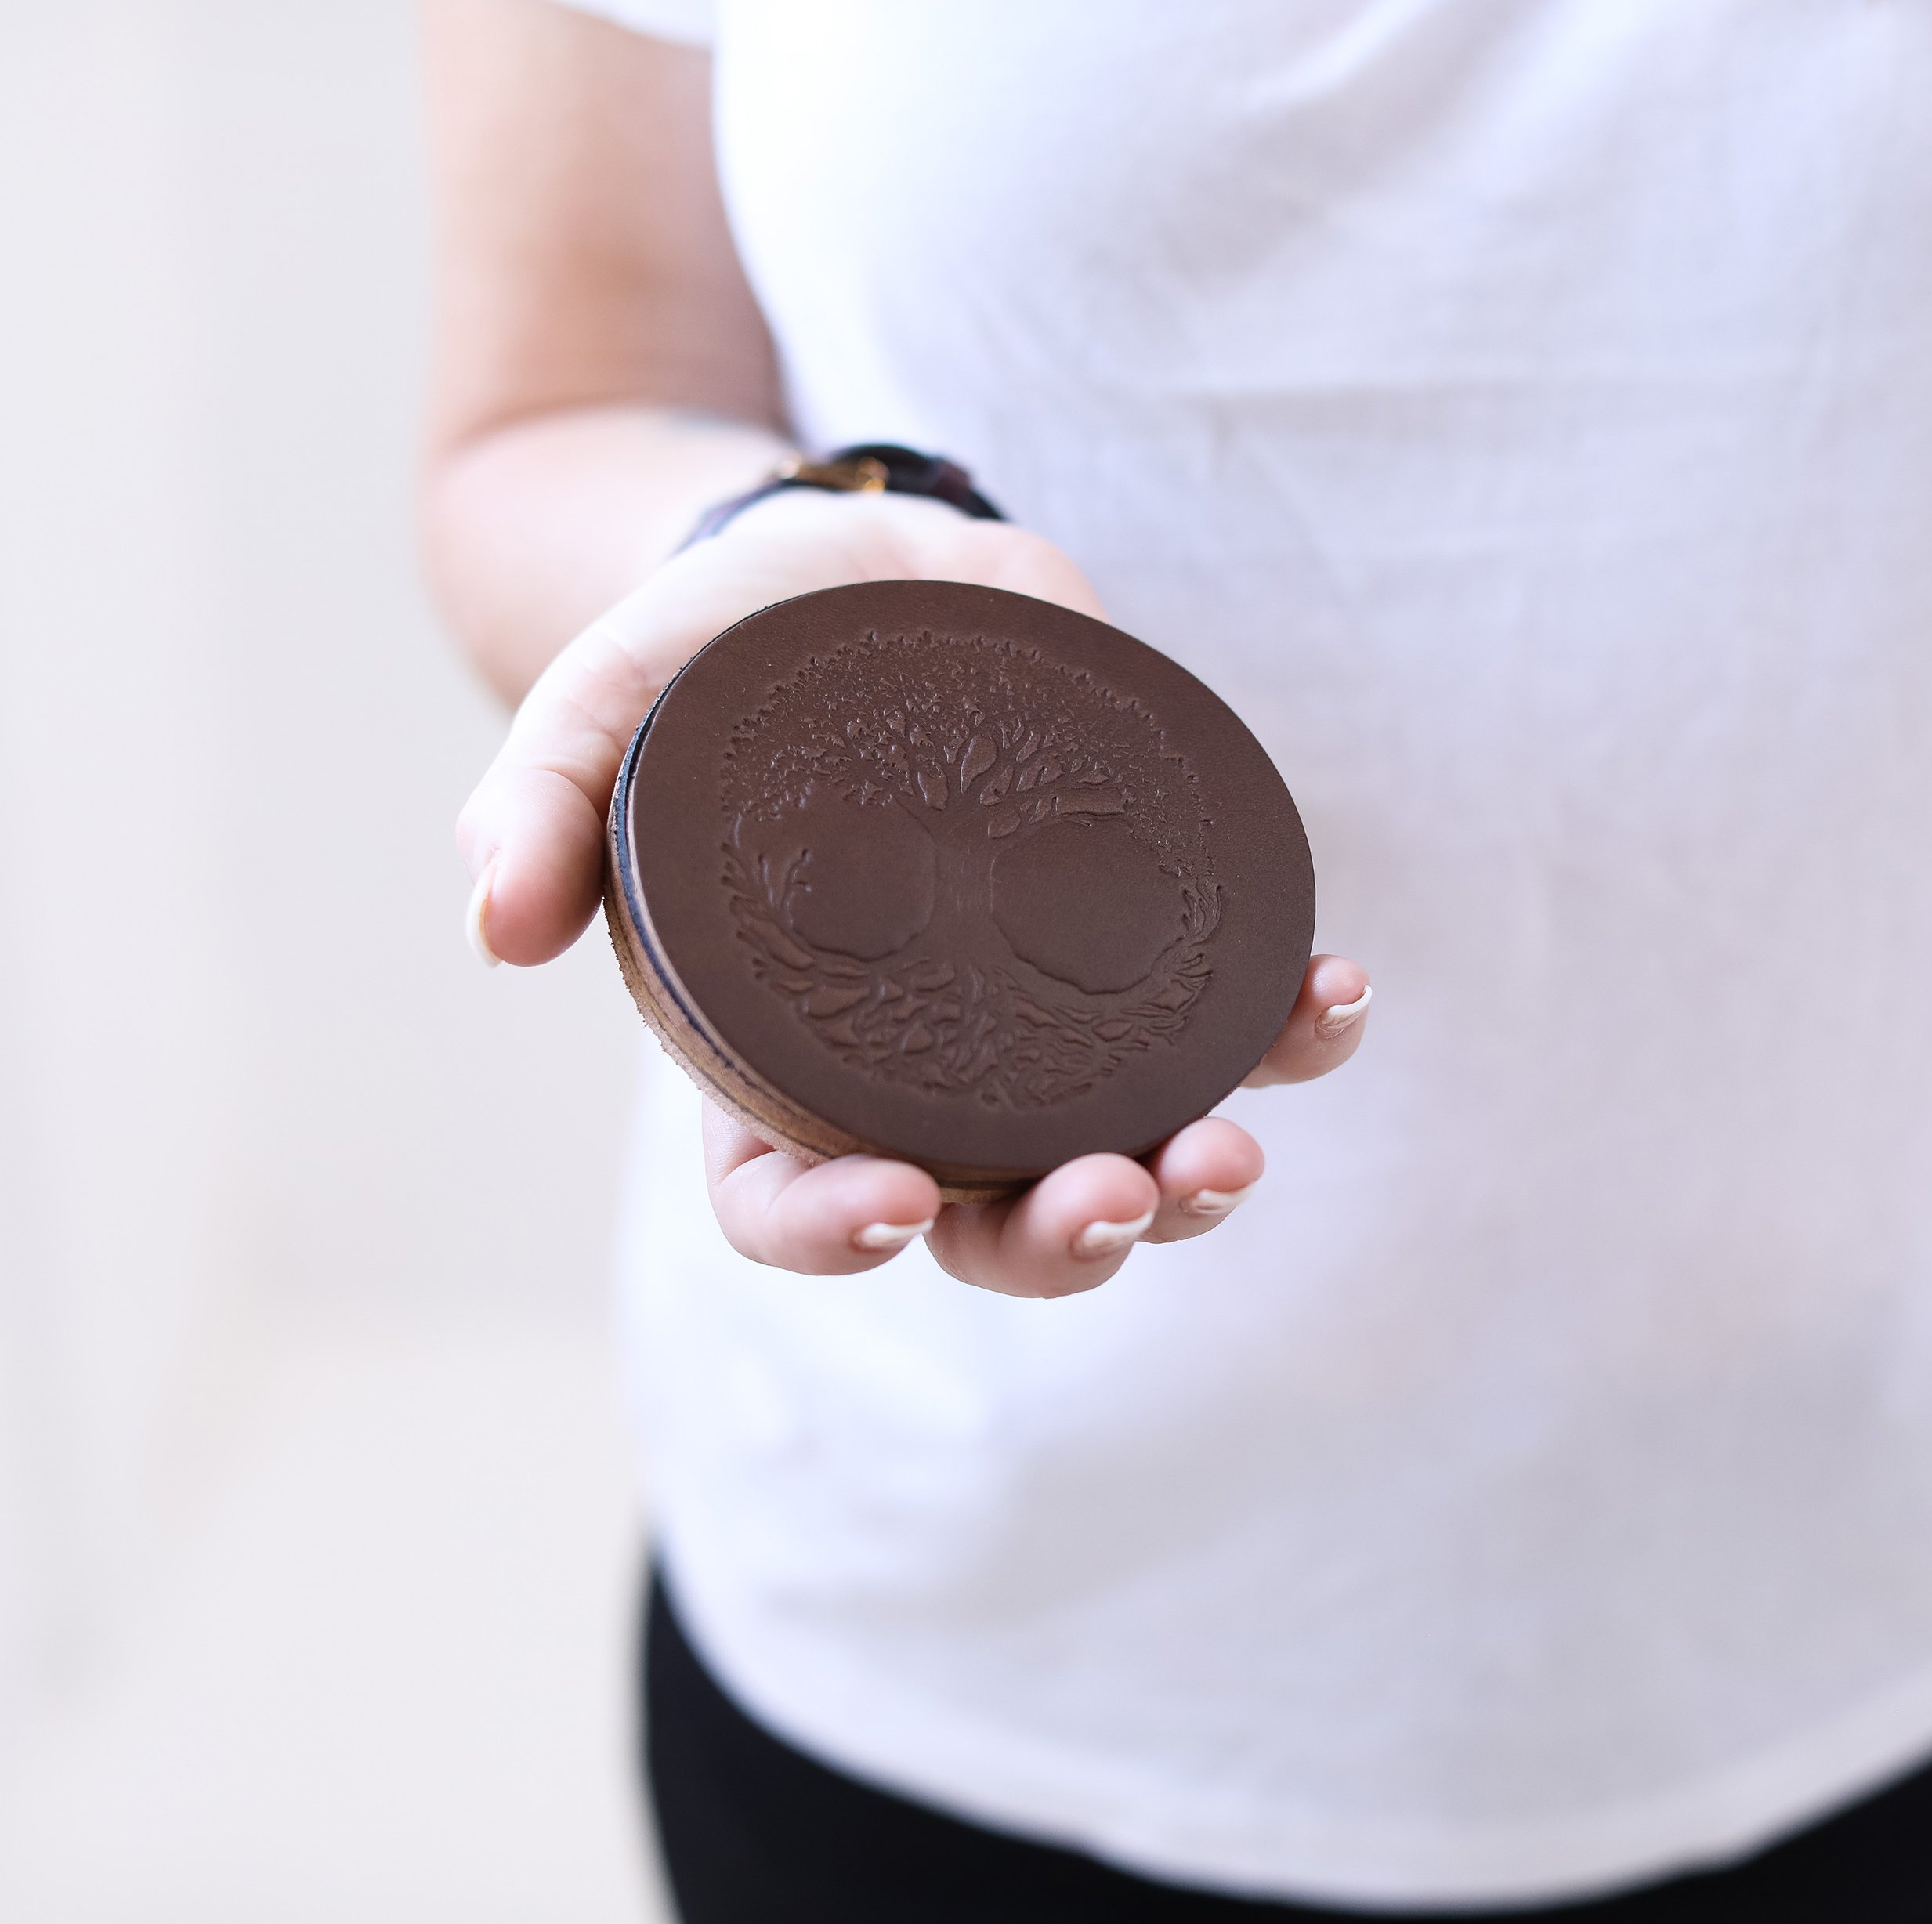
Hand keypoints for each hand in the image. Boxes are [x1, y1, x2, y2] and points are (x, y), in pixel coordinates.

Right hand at [457, 491, 1371, 1296]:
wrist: (857, 572)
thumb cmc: (717, 661)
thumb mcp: (608, 703)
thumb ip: (542, 801)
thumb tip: (495, 925)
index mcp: (783, 1056)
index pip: (791, 1198)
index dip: (835, 1233)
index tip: (892, 1203)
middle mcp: (928, 1064)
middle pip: (990, 1215)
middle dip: (1057, 1237)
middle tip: (1114, 1197)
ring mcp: (1047, 1008)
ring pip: (1129, 1146)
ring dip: (1194, 1179)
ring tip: (1231, 1150)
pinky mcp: (1141, 929)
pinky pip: (1234, 1011)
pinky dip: (1291, 1025)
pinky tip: (1331, 995)